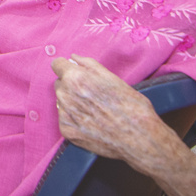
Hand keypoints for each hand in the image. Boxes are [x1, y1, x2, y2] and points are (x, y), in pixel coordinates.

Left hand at [51, 56, 166, 169]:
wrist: (139, 138)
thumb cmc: (130, 106)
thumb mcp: (112, 78)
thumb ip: (88, 64)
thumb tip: (73, 58)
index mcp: (75, 78)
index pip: (57, 65)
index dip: (67, 67)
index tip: (75, 72)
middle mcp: (65, 95)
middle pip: (60, 83)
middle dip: (71, 85)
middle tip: (91, 94)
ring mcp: (64, 115)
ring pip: (62, 101)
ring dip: (72, 102)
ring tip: (94, 110)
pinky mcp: (67, 131)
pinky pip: (65, 118)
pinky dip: (75, 119)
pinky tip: (92, 122)